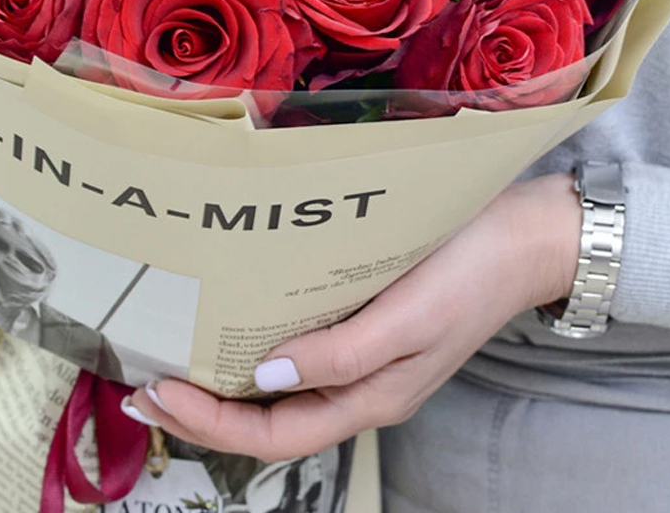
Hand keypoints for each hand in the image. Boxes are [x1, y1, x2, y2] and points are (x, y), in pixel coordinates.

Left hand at [127, 173, 580, 460]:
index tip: (157, 391)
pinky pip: (301, 346)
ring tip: (178, 356)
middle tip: (145, 383)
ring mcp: (365, 353)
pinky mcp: (368, 318)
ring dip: (226, 379)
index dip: (210, 423)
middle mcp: (361, 384)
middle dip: (203, 410)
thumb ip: (343, 355)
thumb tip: (268, 376)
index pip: (274, 434)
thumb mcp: (411, 320)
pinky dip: (258, 342)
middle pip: (269, 419)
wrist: (525, 236)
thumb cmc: (471, 275)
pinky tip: (237, 318)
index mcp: (371, 397)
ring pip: (280, 387)